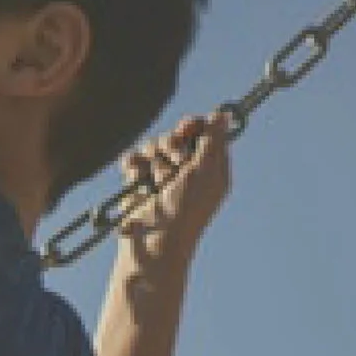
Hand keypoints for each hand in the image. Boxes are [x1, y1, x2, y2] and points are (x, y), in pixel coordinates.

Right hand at [116, 112, 233, 258]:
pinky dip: (133, 166)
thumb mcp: (206, 171)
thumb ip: (214, 140)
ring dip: (154, 161)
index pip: (204, 133)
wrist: (153, 240)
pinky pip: (133, 158)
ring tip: (157, 181)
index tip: (186, 127)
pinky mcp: (138, 182)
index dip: (194, 126)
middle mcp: (187, 170)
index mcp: (211, 168)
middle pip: (176, 135)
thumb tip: (222, 114)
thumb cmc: (186, 209)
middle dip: (172, 146)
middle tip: (175, 161)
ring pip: (153, 145)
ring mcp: (161, 176)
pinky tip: (136, 177)